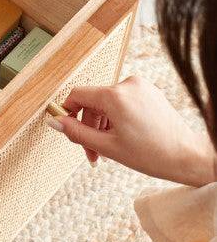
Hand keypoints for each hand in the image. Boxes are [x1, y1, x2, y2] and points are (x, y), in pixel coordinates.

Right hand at [46, 76, 215, 185]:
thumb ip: (76, 132)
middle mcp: (127, 85)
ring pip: (107, 104)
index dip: (67, 111)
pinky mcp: (148, 92)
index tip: (66, 127)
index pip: (78, 95)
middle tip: (91, 152)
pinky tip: (120, 139)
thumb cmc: (152, 154)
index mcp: (115, 96)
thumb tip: (55, 122)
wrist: (188, 156)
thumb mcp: (106, 146)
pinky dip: (115, 120)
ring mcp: (140, 87)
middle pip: (93, 102)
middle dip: (88, 127)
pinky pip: (122, 103)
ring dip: (101, 126)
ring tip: (107, 150)